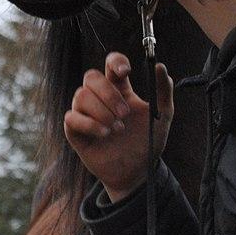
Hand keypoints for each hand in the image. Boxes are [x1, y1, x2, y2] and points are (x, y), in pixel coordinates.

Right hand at [63, 51, 172, 201]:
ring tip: (117, 129)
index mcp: (120, 89)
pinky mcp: (76, 132)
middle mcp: (100, 98)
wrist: (138, 172)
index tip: (126, 72)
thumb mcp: (163, 114)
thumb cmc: (148, 141)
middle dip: (108, 93)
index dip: (115, 62)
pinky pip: (71, 118)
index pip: (111, 64)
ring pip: (80, 95)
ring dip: (100, 111)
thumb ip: (163, 89)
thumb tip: (159, 65)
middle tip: (124, 114)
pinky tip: (105, 134)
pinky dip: (89, 124)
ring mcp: (86, 114)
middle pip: (92, 77)